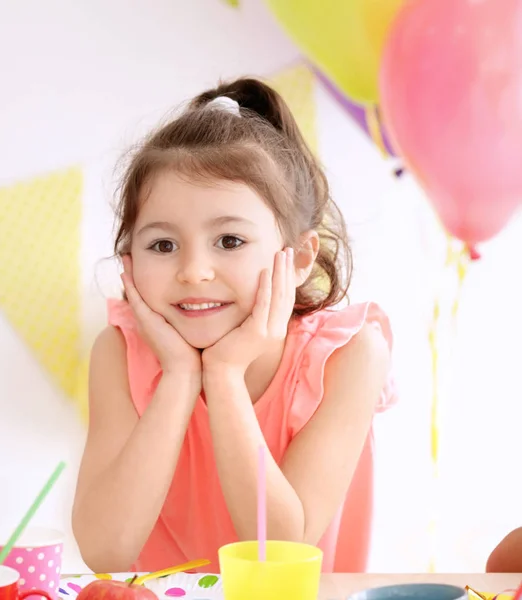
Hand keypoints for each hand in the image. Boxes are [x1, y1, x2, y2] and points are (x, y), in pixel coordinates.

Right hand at [121, 255, 201, 378]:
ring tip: (126, 256)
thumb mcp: (191, 327)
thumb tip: (206, 304)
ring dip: (129, 274)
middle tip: (130, 253)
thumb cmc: (193, 351)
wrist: (186, 369)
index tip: (150, 261)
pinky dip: (130, 285)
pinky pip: (135, 298)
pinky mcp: (145, 320)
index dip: (148, 278)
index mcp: (158, 318)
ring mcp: (145, 319)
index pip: (151, 293)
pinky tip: (126, 271)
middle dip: (135, 272)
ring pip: (134, 292)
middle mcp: (148, 318)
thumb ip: (194, 316)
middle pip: (139, 290)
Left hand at [202, 248, 294, 375]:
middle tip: (287, 249)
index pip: (285, 297)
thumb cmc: (226, 350)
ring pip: (279, 296)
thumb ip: (249, 314)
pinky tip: (265, 271)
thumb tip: (247, 299)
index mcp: (274, 328)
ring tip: (279, 254)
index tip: (286, 259)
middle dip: (287, 270)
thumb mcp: (242, 328)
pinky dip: (266, 287)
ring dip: (280, 273)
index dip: (287, 277)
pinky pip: (263, 305)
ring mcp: (269, 331)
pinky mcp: (257, 332)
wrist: (220, 373)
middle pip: (287, 294)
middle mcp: (276, 329)